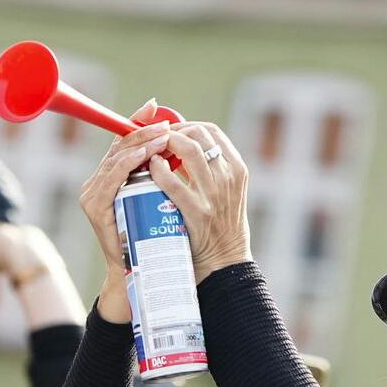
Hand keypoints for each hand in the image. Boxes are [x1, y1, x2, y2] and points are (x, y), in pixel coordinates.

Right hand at [78, 100, 171, 321]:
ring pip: (115, 159)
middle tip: (163, 121)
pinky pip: (112, 178)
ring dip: (139, 143)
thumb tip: (179, 148)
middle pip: (118, 146)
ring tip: (160, 135)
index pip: (124, 143)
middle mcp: (97, 183)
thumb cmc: (152, 238)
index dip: (138, 123)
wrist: (138, 273)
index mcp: (111, 179)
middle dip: (142, 130)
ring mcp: (93, 195)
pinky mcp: (95, 208)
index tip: (154, 107)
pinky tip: (146, 156)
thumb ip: (161, 178)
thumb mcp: (158, 202)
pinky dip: (129, 163)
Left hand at [146, 122, 250, 282]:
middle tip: (156, 140)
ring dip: (165, 144)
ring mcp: (213, 194)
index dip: (187, 126)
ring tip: (152, 151)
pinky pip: (172, 181)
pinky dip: (158, 169)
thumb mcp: (225, 191)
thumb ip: (210, 169)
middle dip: (173, 132)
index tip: (171, 131)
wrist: (224, 260)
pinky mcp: (197, 211)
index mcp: (237, 169)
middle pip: (199, 135)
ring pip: (188, 150)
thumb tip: (180, 145)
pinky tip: (150, 168)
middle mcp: (228, 178)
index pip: (211, 132)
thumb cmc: (220, 224)